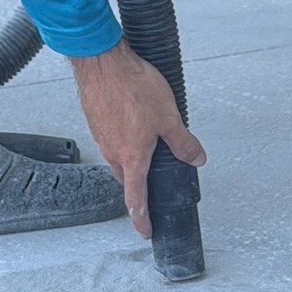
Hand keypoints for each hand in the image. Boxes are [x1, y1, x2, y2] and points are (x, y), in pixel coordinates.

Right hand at [71, 38, 205, 238]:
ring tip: (145, 152)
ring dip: (131, 162)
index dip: (141, 218)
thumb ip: (183, 142)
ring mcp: (101, 137)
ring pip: (118, 160)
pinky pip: (111, 142)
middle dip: (137, 189)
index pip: (135, 198)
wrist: (101, 61)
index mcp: (132, 157)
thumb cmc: (131, 85)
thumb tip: (196, 158)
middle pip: (126, 180)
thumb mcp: (169, 117)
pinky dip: (122, 143)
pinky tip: (132, 127)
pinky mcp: (96, 122)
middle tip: (148, 193)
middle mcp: (113, 152)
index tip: (146, 230)